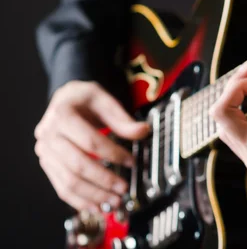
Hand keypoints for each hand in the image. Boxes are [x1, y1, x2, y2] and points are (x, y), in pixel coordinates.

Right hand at [34, 81, 149, 210]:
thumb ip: (122, 118)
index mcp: (62, 114)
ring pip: (68, 180)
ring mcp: (45, 152)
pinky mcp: (47, 165)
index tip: (131, 161)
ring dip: (93, 195)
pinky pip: (61, 188)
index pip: (90, 141)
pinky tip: (96, 206)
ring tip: (114, 201)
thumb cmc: (83, 99)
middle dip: (103, 179)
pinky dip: (79, 200)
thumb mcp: (103, 99)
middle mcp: (48, 135)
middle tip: (124, 188)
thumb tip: (143, 131)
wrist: (64, 100)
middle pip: (77, 164)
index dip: (113, 153)